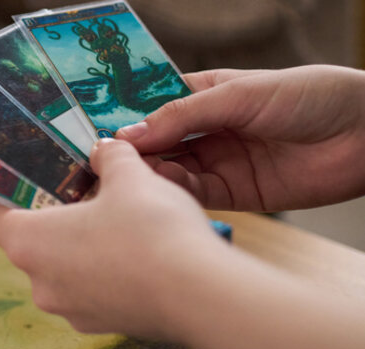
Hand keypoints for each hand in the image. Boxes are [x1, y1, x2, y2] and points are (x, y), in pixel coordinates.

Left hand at [0, 139, 231, 338]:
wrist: (202, 294)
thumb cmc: (153, 232)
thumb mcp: (130, 175)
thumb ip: (110, 157)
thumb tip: (105, 150)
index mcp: (29, 243)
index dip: (9, 192)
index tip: (29, 177)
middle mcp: (40, 283)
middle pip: (32, 240)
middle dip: (55, 213)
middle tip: (83, 189)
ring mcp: (70, 309)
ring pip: (64, 267)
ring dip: (82, 242)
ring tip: (116, 216)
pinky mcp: (102, 322)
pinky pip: (92, 288)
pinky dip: (105, 268)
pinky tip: (135, 249)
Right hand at [116, 65, 364, 211]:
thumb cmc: (312, 96)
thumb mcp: (241, 95)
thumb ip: (185, 115)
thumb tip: (130, 132)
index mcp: (204, 95)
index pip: (153, 106)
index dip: (125, 118)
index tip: (95, 130)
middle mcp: (207, 129)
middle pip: (156, 143)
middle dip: (131, 151)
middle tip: (102, 161)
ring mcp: (220, 162)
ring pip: (170, 171)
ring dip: (150, 175)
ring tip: (127, 177)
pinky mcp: (236, 193)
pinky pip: (196, 194)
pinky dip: (176, 193)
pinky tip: (160, 189)